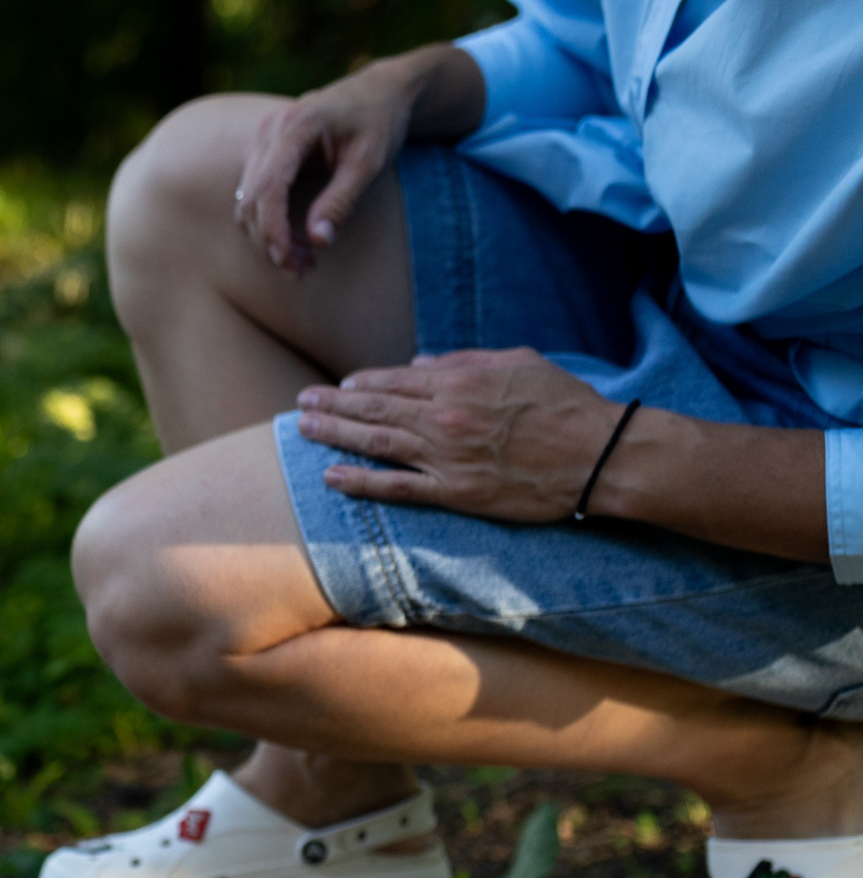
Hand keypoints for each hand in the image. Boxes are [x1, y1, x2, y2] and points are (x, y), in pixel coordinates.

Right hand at [235, 58, 420, 274]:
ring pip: (248, 202)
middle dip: (271, 242)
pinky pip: (253, 196)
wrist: (380, 92)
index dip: (273, 230)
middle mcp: (269, 130)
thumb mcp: (369, 163)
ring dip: (268, 237)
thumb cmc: (379, 123)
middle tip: (302, 271)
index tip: (287, 262)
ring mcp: (261, 140)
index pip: (269, 187)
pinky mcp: (263, 152)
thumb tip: (318, 242)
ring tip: (303, 261)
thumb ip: (341, 201)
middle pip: (252, 200)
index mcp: (296, 126)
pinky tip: (296, 239)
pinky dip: (269, 223)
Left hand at [296, 348, 624, 521]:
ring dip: (335, 436)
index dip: (361, 385)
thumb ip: (467, 361)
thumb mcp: (519, 363)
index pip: (396, 382)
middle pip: (375, 410)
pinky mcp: (455, 492)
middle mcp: (445, 418)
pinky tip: (331, 477)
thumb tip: (421, 365)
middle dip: (333, 406)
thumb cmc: (565, 403)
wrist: (599, 453)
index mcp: (460, 383)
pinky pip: (398, 488)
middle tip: (302, 403)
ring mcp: (447, 457)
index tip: (338, 387)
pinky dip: (361, 482)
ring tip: (304, 430)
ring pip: (377, 444)